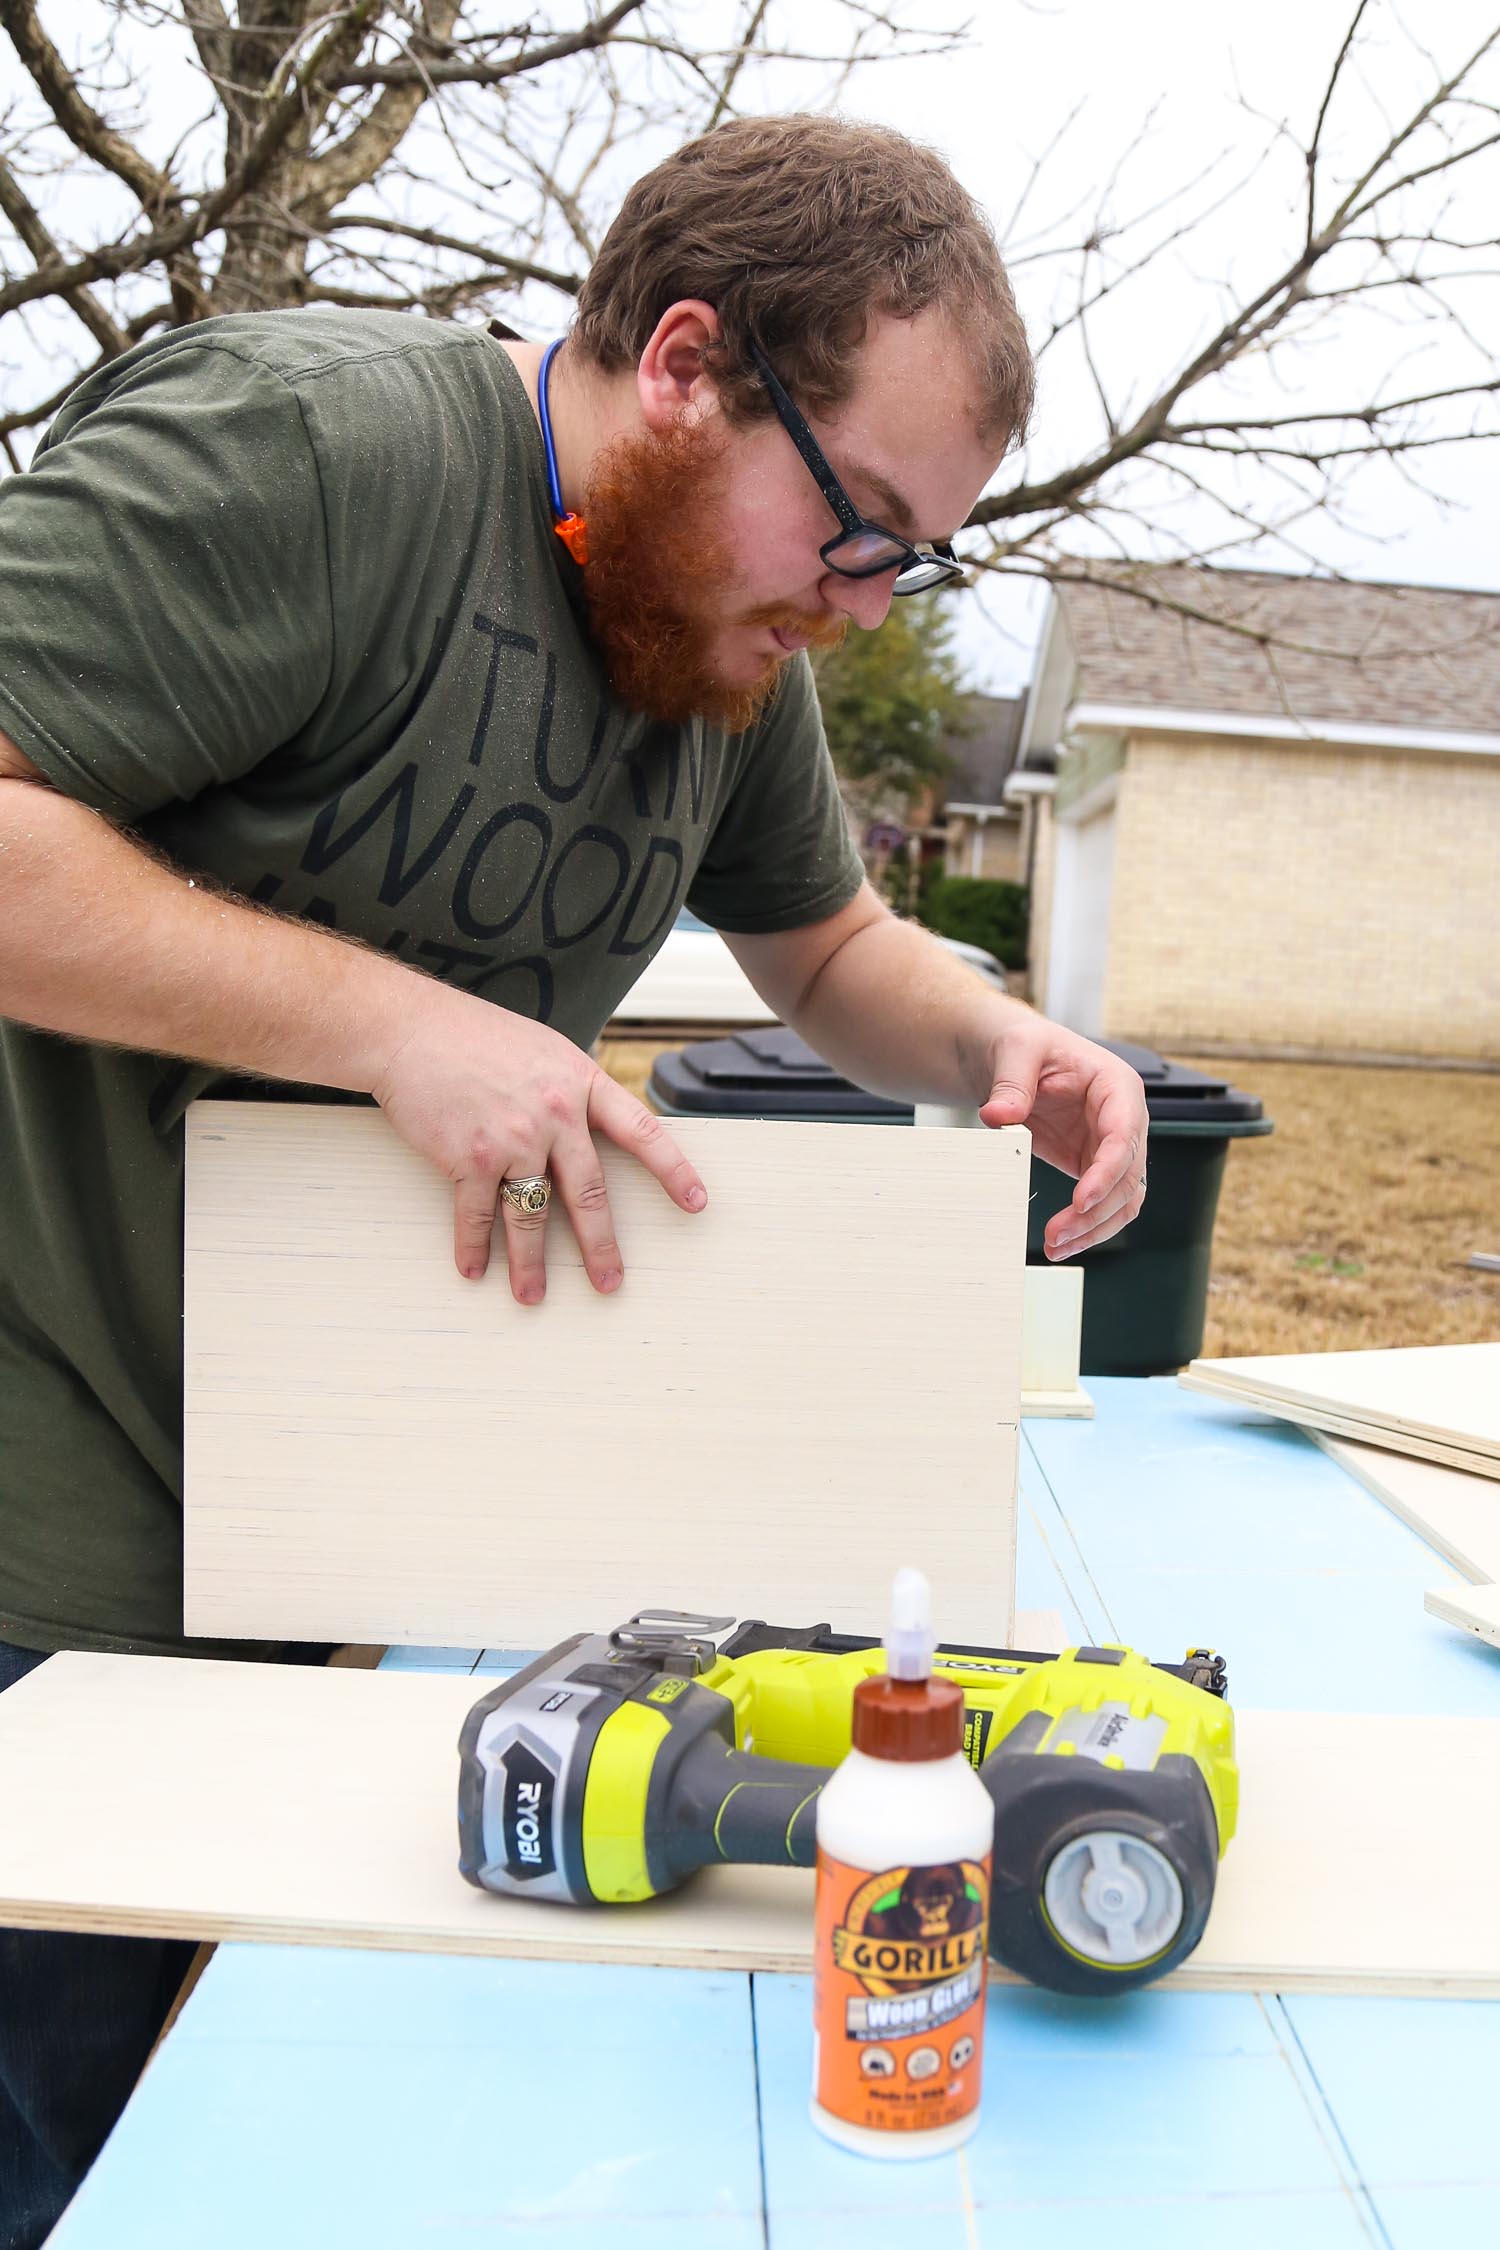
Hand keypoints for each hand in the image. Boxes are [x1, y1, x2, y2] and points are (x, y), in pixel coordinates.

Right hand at [370, 986, 705, 1300]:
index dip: (673, 1169)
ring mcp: (513, 1137)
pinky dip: (473, 1247)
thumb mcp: (543, 1050)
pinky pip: (478, 1215)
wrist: (411, 1029)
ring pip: (532, 1215)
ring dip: (531, 1263)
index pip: (641, 1131)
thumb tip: (586, 1127)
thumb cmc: (472, 1035)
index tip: (696, 1202)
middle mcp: (555, 1114)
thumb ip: (570, 1089)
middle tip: (609, 1282)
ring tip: (532, 1295)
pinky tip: (473, 1269)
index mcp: (581, 1083)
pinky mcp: (469, 1156)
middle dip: (601, 1246)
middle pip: (589, 1193)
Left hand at [974, 1016, 1148, 1258]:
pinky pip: (1102, 1203)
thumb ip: (1011, 1083)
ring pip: (1122, 1198)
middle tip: (1057, 1235)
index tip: (1081, 1200)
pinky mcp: (1092, 1165)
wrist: (1011, 1057)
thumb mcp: (1015, 1050)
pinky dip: (1086, 1226)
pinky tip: (1062, 1242)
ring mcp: (1111, 1145)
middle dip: (1096, 1211)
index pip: (1124, 1134)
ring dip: (1095, 1228)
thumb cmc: (1023, 1044)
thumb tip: (998, 1116)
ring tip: (1057, 1247)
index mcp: (1117, 1085)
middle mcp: (1124, 1119)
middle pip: (1128, 1175)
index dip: (1107, 1171)